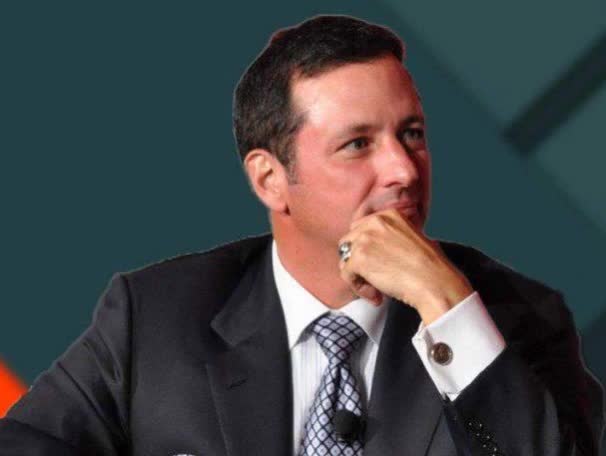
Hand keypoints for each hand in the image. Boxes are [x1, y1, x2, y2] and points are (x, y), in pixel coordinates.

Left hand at [337, 208, 473, 324]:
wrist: (434, 282)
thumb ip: (392, 235)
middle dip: (359, 262)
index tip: (376, 263)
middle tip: (375, 278)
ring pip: (346, 259)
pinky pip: (346, 274)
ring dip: (358, 276)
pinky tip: (376, 295)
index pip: (360, 228)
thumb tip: (377, 248)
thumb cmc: (430, 267)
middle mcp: (374, 222)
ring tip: (376, 289)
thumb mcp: (413, 237)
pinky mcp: (359, 259)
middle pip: (349, 242)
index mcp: (388, 215)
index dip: (366, 249)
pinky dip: (359, 288)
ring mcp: (364, 239)